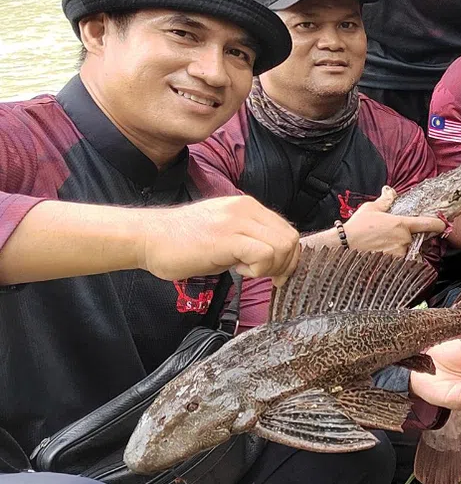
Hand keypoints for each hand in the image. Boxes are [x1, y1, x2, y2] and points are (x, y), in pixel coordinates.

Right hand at [138, 196, 300, 281]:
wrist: (148, 237)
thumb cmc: (182, 241)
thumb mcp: (225, 232)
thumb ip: (249, 237)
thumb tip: (273, 255)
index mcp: (248, 207)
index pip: (287, 230)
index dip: (288, 256)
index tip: (275, 272)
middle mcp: (247, 209)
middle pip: (290, 238)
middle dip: (284, 264)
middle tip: (264, 276)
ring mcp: (237, 222)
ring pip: (282, 245)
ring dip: (270, 267)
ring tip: (246, 270)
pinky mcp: (226, 238)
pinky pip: (264, 254)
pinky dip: (258, 269)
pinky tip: (237, 270)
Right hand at [343, 199, 444, 254]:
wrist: (343, 247)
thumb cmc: (356, 227)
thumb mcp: (371, 209)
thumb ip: (385, 200)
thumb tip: (390, 190)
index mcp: (402, 224)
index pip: (429, 223)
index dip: (438, 224)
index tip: (442, 224)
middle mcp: (404, 240)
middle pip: (416, 239)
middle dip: (409, 238)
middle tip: (392, 237)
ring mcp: (400, 254)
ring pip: (408, 252)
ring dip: (402, 250)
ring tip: (384, 247)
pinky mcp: (393, 266)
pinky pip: (401, 263)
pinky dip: (396, 261)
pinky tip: (383, 256)